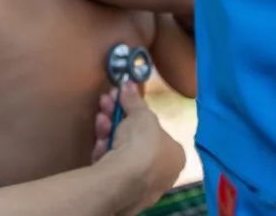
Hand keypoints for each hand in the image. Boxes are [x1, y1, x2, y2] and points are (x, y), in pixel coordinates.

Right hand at [92, 83, 184, 214]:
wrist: (125, 179)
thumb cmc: (143, 145)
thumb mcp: (141, 114)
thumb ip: (134, 100)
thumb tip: (128, 83)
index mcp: (175, 154)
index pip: (155, 131)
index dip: (136, 113)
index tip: (120, 98)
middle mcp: (163, 171)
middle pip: (136, 139)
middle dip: (118, 118)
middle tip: (105, 102)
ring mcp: (143, 184)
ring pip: (121, 151)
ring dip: (108, 130)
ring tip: (100, 118)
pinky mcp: (123, 192)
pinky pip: (112, 165)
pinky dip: (105, 151)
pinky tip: (100, 144)